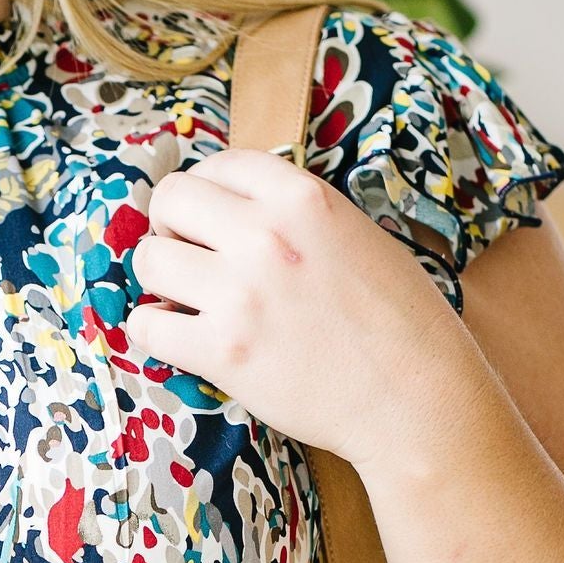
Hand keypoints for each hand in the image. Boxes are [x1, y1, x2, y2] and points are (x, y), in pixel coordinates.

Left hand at [124, 147, 471, 468]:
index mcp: (301, 197)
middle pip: (170, 200)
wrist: (416, 398)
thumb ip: (296, 213)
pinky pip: (147, 325)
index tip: (210, 219)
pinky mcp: (223, 352)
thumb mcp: (356, 234)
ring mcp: (240, 294)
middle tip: (190, 257)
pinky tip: (184, 337)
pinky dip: (156, 330)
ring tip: (188, 299)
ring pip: (149, 261)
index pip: (219, 163)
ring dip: (160, 280)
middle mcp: (265, 235)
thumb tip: (236, 208)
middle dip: (171, 227)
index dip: (206, 191)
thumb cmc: (398, 321)